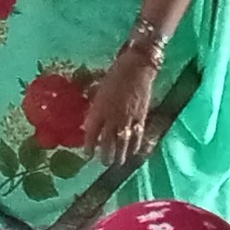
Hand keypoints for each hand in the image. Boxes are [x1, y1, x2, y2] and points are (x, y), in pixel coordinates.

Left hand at [83, 48, 162, 165]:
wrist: (137, 66)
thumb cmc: (115, 74)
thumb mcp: (99, 88)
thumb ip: (94, 105)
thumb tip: (89, 117)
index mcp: (99, 109)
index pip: (92, 132)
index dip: (89, 146)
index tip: (87, 155)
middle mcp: (113, 116)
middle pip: (108, 142)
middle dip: (105, 155)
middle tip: (104, 162)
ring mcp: (128, 118)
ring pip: (123, 142)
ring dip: (120, 154)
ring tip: (118, 163)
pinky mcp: (142, 116)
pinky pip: (138, 135)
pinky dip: (136, 145)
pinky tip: (135, 152)